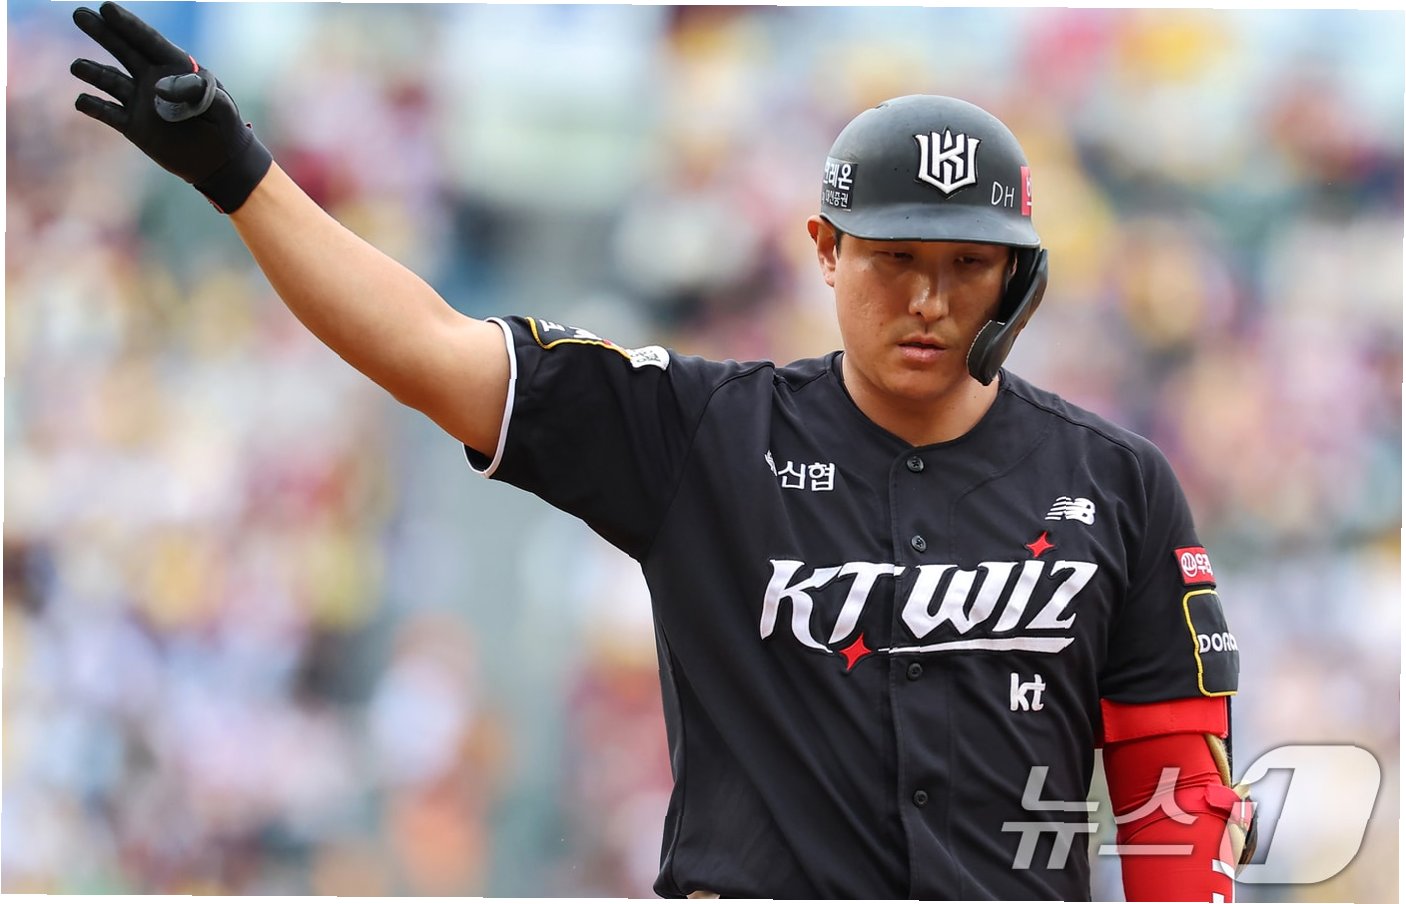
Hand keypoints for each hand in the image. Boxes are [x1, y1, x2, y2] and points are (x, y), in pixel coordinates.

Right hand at [70, 1, 271, 212]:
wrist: (220, 161)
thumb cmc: (224, 126)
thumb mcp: (218, 106)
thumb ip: (194, 91)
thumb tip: (157, 86)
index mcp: (175, 67)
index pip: (148, 41)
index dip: (128, 24)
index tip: (106, 8)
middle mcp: (152, 79)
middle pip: (123, 50)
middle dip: (102, 32)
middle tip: (80, 14)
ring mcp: (140, 101)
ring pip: (109, 80)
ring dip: (92, 71)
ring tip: (77, 66)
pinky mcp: (133, 126)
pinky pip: (107, 112)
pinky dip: (93, 106)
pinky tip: (82, 100)